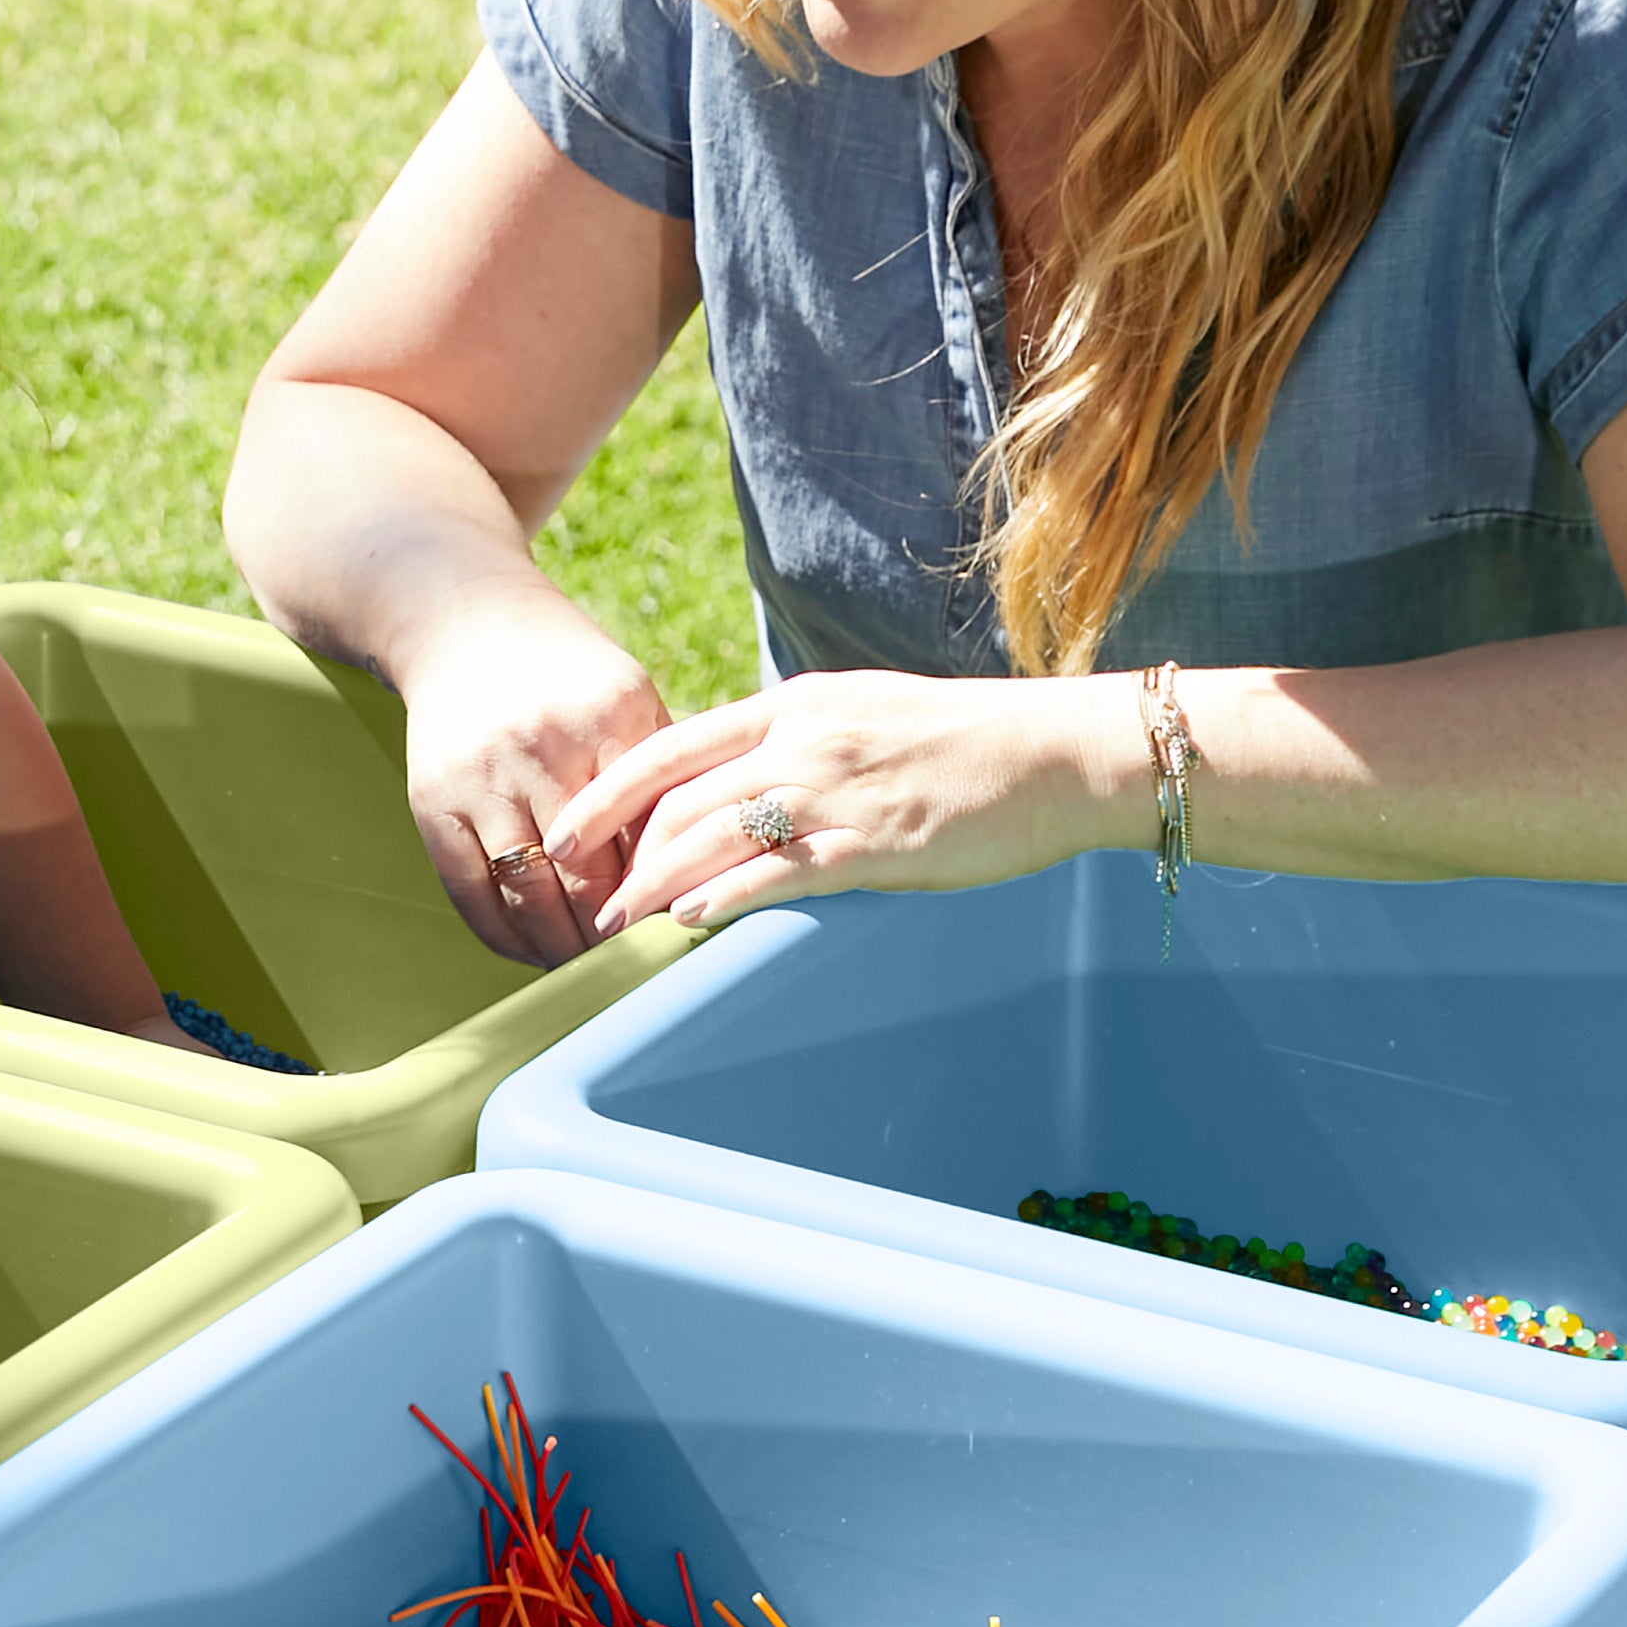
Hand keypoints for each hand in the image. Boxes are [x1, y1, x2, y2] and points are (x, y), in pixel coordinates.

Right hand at [394, 590, 674, 967]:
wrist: (463, 620)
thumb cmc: (566, 672)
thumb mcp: (627, 698)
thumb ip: (662, 776)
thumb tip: (703, 870)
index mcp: (609, 718)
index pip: (647, 836)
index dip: (663, 897)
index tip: (681, 937)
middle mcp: (542, 747)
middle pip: (588, 876)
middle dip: (615, 937)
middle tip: (639, 973)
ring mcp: (481, 777)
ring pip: (529, 894)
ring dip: (561, 949)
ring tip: (589, 974)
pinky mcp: (432, 801)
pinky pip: (469, 892)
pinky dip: (503, 936)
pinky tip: (532, 952)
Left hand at [567, 672, 1136, 930]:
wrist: (1061, 752)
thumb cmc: (966, 743)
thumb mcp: (863, 716)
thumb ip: (797, 743)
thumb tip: (738, 781)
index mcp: (796, 705)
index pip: (674, 744)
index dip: (609, 789)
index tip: (565, 827)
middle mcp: (806, 739)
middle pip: (683, 796)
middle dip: (621, 850)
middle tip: (579, 895)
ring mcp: (841, 789)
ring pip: (719, 833)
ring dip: (657, 882)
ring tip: (615, 921)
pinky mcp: (879, 840)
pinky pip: (786, 869)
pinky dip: (730, 893)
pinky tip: (691, 919)